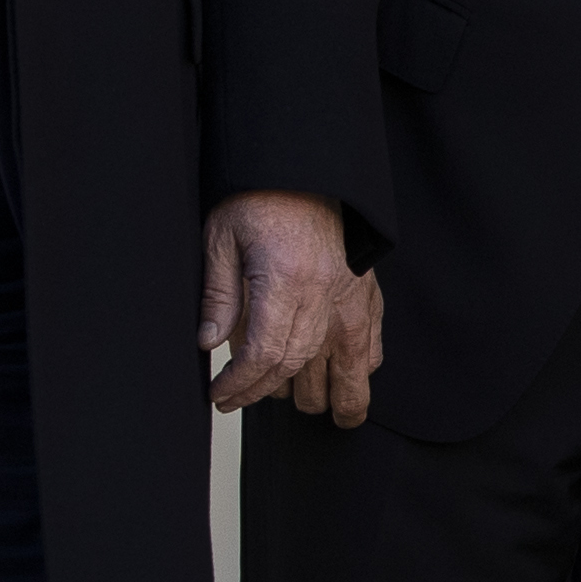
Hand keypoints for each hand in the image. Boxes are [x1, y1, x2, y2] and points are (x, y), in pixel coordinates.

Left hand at [202, 193, 377, 423]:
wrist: (309, 170)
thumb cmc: (263, 197)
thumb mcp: (222, 238)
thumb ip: (218, 295)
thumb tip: (208, 344)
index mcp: (286, 280)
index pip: (263, 354)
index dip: (240, 383)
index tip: (221, 393)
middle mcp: (324, 295)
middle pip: (298, 367)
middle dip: (266, 392)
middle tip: (241, 400)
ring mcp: (352, 298)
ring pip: (347, 369)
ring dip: (327, 398)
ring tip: (309, 412)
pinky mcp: (368, 295)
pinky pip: (371, 347)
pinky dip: (358, 370)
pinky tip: (343, 380)